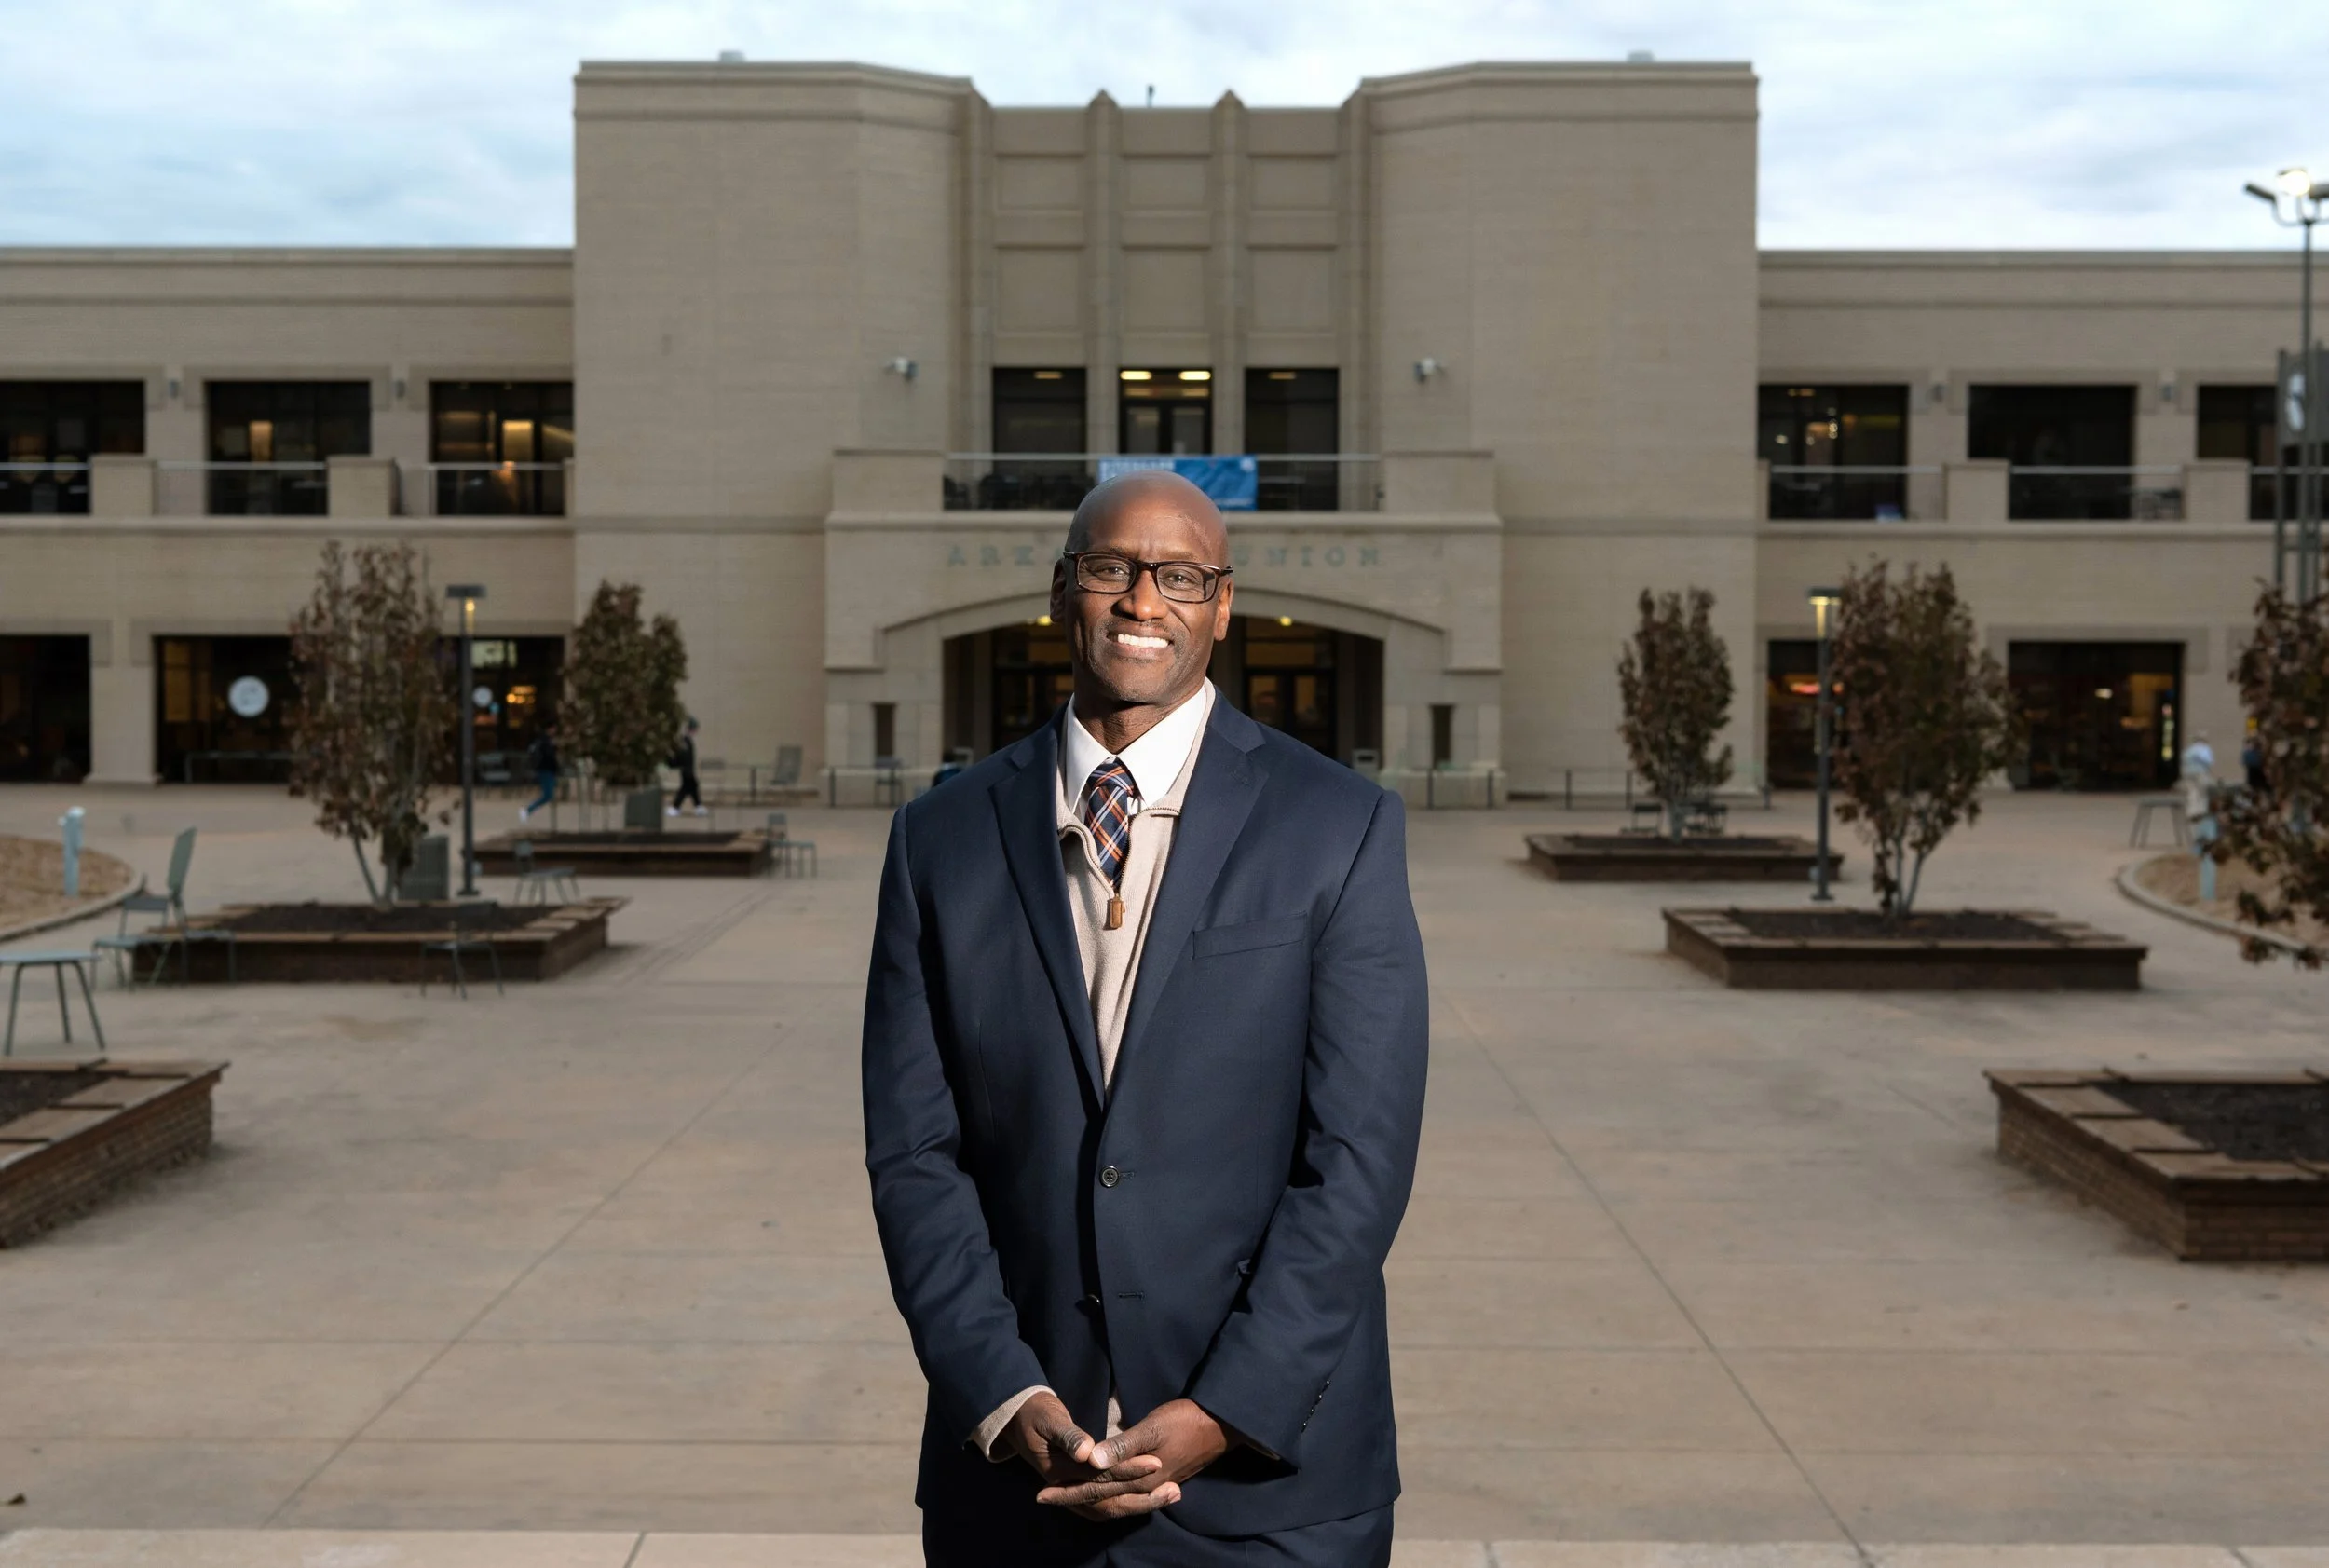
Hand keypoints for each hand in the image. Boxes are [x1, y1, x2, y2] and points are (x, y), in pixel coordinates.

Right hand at [1002, 1391, 1162, 1500]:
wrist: (1017, 1419)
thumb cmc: (1034, 1413)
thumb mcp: (1048, 1418)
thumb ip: (1068, 1436)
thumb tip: (1087, 1453)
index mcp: (1059, 1471)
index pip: (1101, 1476)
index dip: (1129, 1469)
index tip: (1156, 1462)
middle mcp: (1066, 1487)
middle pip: (1109, 1499)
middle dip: (1143, 1494)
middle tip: (1174, 1488)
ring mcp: (1071, 1492)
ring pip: (1109, 1507)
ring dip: (1139, 1504)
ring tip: (1171, 1495)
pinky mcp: (1078, 1489)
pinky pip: (1106, 1503)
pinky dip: (1128, 1502)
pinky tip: (1149, 1496)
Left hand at [1034, 1398, 1226, 1519]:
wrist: (1221, 1426)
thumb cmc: (1185, 1421)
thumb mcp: (1152, 1428)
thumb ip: (1122, 1447)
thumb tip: (1091, 1460)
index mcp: (1138, 1479)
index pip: (1095, 1489)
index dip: (1067, 1490)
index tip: (1041, 1493)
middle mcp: (1144, 1488)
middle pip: (1102, 1499)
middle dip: (1072, 1497)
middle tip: (1044, 1497)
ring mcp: (1154, 1486)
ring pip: (1114, 1500)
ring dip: (1090, 1498)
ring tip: (1067, 1497)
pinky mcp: (1161, 1480)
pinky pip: (1127, 1495)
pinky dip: (1109, 1496)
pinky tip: (1104, 1491)